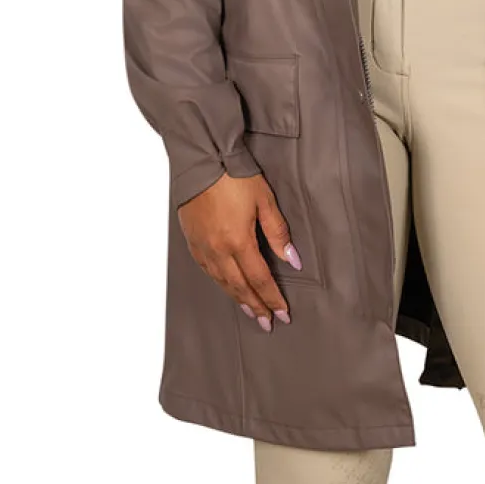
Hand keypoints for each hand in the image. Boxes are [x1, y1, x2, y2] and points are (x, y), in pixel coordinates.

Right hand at [177, 170, 301, 330]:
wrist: (202, 160)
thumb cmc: (235, 176)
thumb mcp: (264, 200)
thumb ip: (278, 233)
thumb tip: (292, 259)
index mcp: (238, 242)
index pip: (259, 279)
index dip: (272, 298)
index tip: (282, 314)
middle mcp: (217, 250)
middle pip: (239, 287)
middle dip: (256, 306)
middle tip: (267, 323)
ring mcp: (202, 247)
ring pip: (222, 282)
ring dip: (238, 298)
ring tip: (251, 311)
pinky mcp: (192, 240)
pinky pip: (208, 270)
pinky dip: (220, 283)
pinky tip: (227, 286)